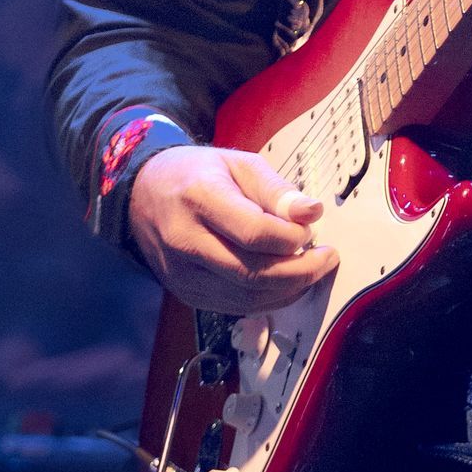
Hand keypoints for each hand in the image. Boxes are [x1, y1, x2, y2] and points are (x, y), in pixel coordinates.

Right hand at [129, 146, 336, 313]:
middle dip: (301, 271)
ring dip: (290, 289)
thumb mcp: (239, 164)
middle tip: (327, 258)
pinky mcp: (186, 294)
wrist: (144, 194)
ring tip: (310, 268)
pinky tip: (287, 281)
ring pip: (248, 298)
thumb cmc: (198, 175)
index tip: (312, 230)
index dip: (292, 238)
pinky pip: (237, 307)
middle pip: (253, 273)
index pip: (254, 232)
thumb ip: (276, 189)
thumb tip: (312, 213)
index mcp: (198, 198)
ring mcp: (182, 274)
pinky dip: (270, 299)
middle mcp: (184, 241)